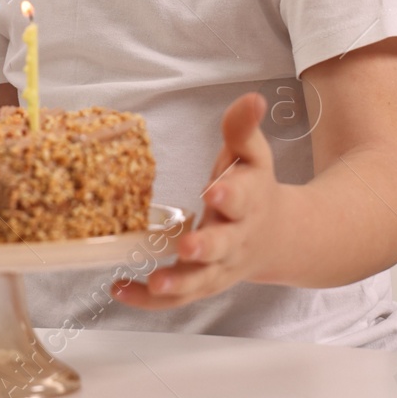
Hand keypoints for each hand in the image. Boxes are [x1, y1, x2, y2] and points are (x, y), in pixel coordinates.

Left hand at [112, 92, 287, 309]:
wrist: (276, 237)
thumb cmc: (254, 188)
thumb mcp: (252, 156)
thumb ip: (243, 129)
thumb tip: (253, 98)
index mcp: (250, 202)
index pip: (242, 199)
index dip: (229, 195)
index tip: (213, 190)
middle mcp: (236, 239)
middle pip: (223, 247)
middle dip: (206, 247)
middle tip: (187, 246)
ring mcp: (219, 267)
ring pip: (201, 281)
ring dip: (178, 283)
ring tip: (154, 281)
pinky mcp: (201, 282)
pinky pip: (177, 298)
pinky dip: (149, 300)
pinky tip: (120, 289)